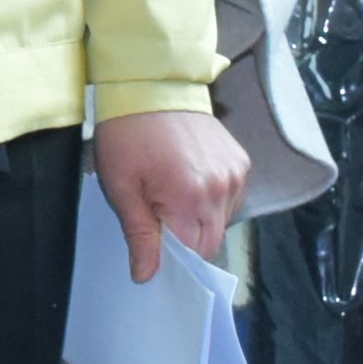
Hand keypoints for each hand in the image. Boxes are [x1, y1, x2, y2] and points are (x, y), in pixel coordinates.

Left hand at [92, 105, 251, 283]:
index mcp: (190, 198)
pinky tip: (190, 182)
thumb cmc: (128, 136)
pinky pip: (231, 199)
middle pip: (210, 241)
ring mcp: (235, 174)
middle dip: (186, 240)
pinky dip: (212, 201)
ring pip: (222, 221)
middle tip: (159, 216)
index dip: (173, 258)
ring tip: (173, 195)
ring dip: (200, 220)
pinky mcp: (241, 162)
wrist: (151, 87)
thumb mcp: (121, 187)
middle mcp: (222, 189)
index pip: (193, 255)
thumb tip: (146, 276)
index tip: (155, 246)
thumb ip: (140, 235)